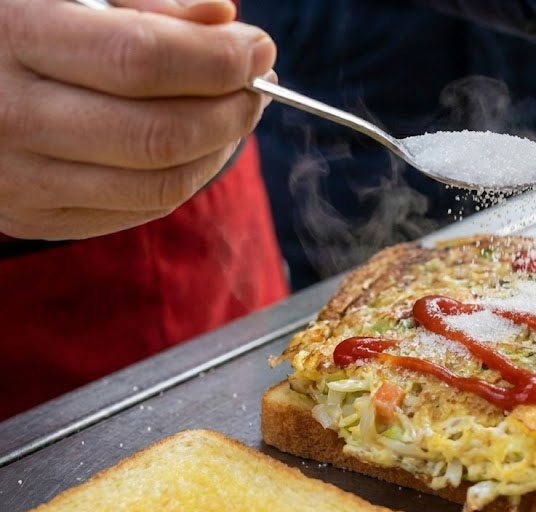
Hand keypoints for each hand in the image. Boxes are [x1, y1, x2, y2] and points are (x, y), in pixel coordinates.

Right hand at [0, 0, 275, 239]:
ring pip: (158, 185)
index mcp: (11, 35)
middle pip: (158, 134)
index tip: (259, 49)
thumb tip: (222, 19)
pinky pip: (137, 211)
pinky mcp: (33, 218)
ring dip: (219, 150)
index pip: (141, 61)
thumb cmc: (13, 18)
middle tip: (259, 86)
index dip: (216, 59)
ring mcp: (17, 178)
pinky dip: (187, 178)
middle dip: (231, 111)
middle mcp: (6, 115)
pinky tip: (199, 144)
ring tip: (236, 112)